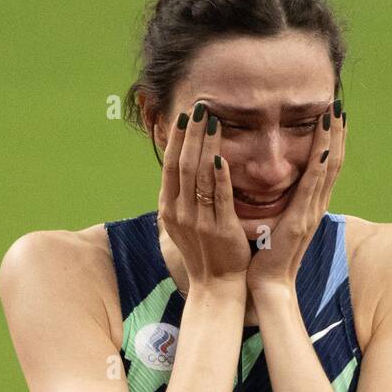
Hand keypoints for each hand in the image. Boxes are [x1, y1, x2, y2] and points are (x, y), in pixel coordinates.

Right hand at [158, 101, 251, 286]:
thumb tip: (180, 166)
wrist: (216, 286)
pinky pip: (218, 198)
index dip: (176, 138)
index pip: (170, 165)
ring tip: (213, 120)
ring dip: (205, 145)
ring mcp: (198, 221)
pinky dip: (220, 176)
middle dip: (191, 133)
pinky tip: (223, 156)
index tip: (185, 113)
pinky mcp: (219, 230)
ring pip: (199, 176)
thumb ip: (182, 195)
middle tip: (200, 106)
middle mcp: (179, 212)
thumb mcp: (184, 222)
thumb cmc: (205, 252)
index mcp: (169, 208)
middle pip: (183, 164)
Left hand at [246, 102, 346, 295]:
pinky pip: (310, 191)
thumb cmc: (266, 257)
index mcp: (309, 206)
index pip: (326, 166)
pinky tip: (322, 150)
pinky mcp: (298, 224)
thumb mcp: (276, 222)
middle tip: (338, 104)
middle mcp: (315, 207)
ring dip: (332, 142)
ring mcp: (309, 215)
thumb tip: (276, 184)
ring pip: (327, 171)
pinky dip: (318, 169)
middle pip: (333, 162)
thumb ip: (280, 202)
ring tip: (334, 115)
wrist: (267, 287)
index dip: (331, 139)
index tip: (331, 114)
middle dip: (336, 132)